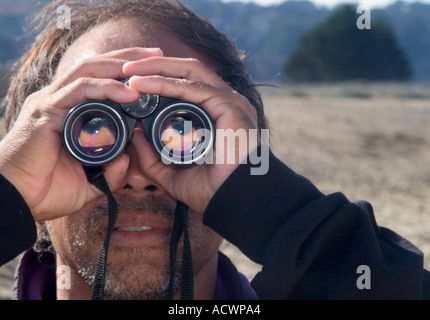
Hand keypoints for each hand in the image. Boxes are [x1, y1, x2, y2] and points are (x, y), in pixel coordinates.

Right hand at [0, 48, 162, 220]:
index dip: (126, 73)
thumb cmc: (47, 190)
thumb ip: (111, 173)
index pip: (101, 81)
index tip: (155, 72)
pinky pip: (78, 92)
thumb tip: (128, 160)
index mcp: (70, 112)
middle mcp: (60, 101)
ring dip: (120, 66)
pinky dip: (104, 88)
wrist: (15, 201)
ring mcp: (51, 103)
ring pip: (89, 72)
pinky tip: (128, 92)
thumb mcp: (90, 182)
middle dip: (129, 58)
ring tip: (148, 64)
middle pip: (97, 67)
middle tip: (157, 53)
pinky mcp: (46, 111)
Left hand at [123, 56, 258, 214]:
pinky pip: (192, 87)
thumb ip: (152, 157)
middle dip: (154, 65)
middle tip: (125, 68)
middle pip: (187, 71)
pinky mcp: (229, 104)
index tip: (130, 83)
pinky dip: (165, 83)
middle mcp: (223, 103)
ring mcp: (229, 101)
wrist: (234, 202)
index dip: (159, 79)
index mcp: (215, 114)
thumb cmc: (211, 189)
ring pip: (189, 72)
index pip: (186, 85)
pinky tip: (143, 84)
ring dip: (157, 68)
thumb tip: (135, 135)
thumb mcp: (171, 172)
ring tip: (128, 71)